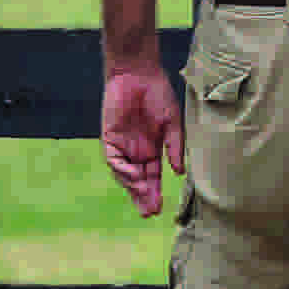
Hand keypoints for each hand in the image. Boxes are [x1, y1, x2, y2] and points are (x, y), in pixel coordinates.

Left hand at [101, 64, 183, 215]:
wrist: (137, 75)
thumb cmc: (158, 95)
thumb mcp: (172, 123)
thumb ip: (175, 147)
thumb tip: (178, 172)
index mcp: (153, 148)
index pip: (153, 177)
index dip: (155, 193)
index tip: (160, 210)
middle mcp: (136, 150)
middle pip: (138, 180)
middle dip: (142, 197)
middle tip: (149, 213)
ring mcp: (122, 145)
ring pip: (124, 174)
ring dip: (133, 188)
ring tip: (144, 199)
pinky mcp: (109, 138)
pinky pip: (113, 160)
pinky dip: (123, 171)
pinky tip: (134, 177)